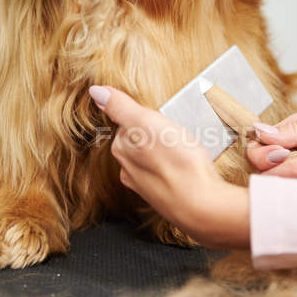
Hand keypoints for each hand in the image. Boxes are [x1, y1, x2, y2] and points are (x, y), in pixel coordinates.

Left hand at [89, 85, 249, 248]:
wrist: (201, 206)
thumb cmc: (177, 163)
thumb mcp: (146, 123)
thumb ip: (120, 107)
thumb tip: (95, 91)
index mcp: (122, 149)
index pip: (128, 122)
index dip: (147, 116)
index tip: (161, 117)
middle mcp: (129, 170)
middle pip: (139, 141)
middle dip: (155, 133)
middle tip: (174, 130)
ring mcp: (147, 186)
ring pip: (153, 159)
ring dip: (166, 151)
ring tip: (184, 149)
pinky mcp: (166, 196)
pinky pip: (167, 174)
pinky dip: (175, 168)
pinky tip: (187, 167)